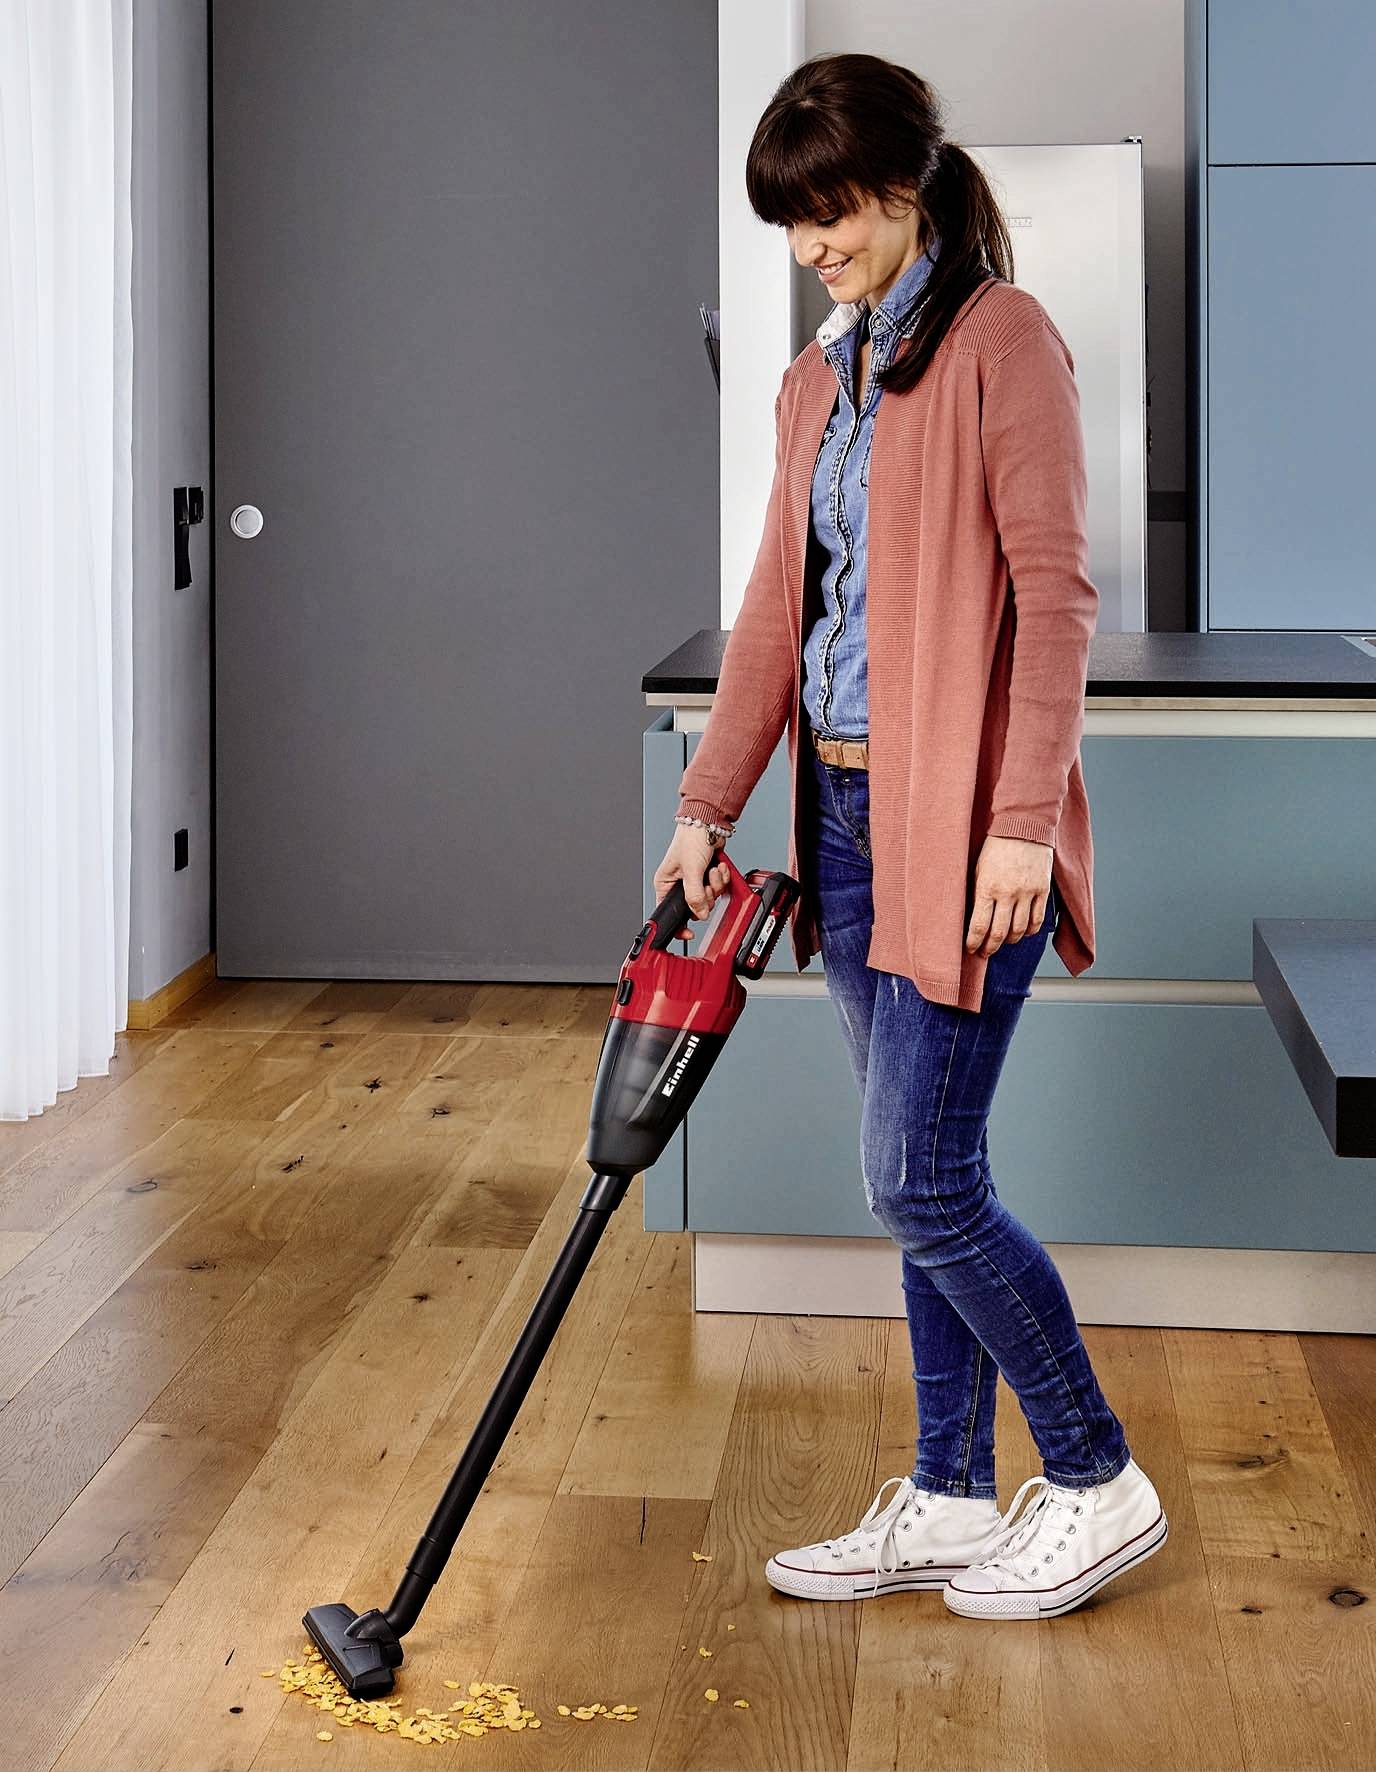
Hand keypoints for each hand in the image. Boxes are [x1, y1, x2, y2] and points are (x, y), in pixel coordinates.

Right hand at [653, 828, 729, 941]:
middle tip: (706, 884)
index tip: (688, 934)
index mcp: (666, 884)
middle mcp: (680, 884)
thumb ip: (694, 895)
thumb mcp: (691, 870)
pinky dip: (721, 877)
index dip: (680, 925)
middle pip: (695, 907)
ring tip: (712, 869)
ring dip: (715, 884)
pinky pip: (719, 887)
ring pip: (709, 898)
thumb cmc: (691, 838)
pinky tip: (717, 866)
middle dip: (706, 896)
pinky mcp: (708, 875)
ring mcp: (696, 880)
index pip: (669, 913)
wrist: (709, 822)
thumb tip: (699, 914)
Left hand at [965, 834, 1052, 955]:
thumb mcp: (978, 868)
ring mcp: (1027, 893)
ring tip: (1002, 943)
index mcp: (987, 887)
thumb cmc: (996, 846)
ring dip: (1009, 941)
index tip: (970, 949)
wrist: (1023, 826)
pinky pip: (1038, 920)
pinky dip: (1029, 931)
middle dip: (989, 948)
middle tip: (985, 953)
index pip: (979, 926)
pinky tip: (1022, 933)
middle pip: (999, 933)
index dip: (973, 942)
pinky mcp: (1043, 890)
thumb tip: (972, 918)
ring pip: (1019, 930)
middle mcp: (1008, 893)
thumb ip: (977, 893)